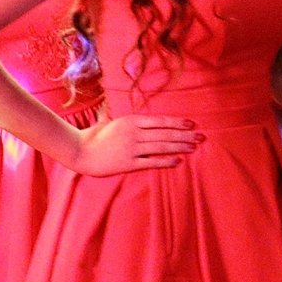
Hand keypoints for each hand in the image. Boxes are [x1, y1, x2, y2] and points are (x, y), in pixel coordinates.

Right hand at [74, 114, 203, 176]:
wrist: (79, 151)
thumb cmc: (96, 136)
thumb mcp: (114, 121)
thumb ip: (131, 121)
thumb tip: (146, 119)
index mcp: (131, 121)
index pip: (161, 121)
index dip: (178, 123)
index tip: (192, 124)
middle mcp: (134, 133)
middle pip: (165, 134)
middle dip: (185, 135)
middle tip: (201, 137)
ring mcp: (131, 148)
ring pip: (161, 147)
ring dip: (180, 147)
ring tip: (194, 148)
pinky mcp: (128, 163)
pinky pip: (151, 162)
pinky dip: (166, 161)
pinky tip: (178, 161)